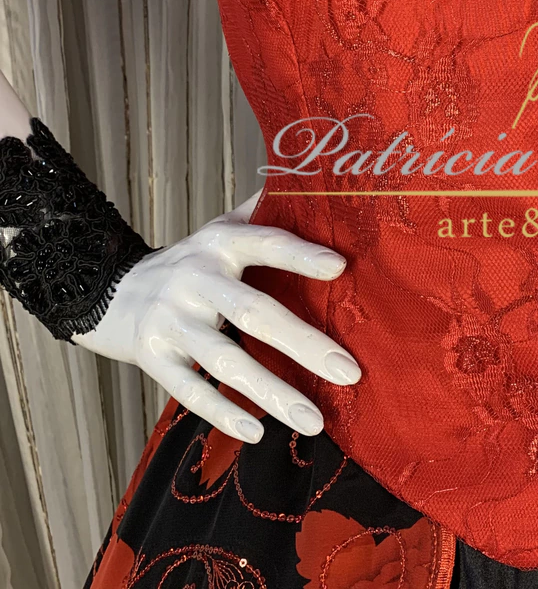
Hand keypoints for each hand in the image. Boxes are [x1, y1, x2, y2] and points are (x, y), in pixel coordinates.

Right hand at [72, 190, 359, 443]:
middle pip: (254, 312)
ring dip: (273, 393)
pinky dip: (223, 411)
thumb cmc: (189, 260)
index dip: (300, 255)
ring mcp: (173, 321)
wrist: (111, 291)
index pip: (266, 244)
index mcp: (220, 244)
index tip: (340, 267)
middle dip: (304, 344)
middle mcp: (197, 280)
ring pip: (226, 360)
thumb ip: (263, 210)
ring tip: (315, 420)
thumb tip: (314, 183)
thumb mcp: (220, 227)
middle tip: (350, 371)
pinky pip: (190, 390)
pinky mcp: (154, 357)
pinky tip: (258, 431)